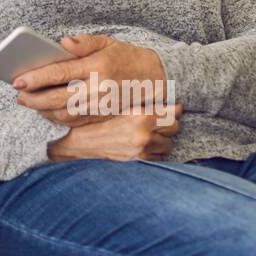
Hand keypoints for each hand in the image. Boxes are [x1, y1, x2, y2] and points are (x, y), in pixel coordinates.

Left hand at [13, 34, 168, 125]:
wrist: (156, 79)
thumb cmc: (126, 57)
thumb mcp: (107, 42)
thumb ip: (83, 42)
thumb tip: (61, 42)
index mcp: (96, 67)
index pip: (59, 74)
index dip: (35, 78)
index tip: (17, 80)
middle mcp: (98, 89)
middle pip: (57, 98)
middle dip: (33, 98)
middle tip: (18, 95)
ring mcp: (100, 106)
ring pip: (64, 114)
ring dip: (42, 110)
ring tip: (28, 102)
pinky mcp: (102, 116)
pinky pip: (75, 121)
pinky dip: (57, 118)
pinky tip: (46, 111)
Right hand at [47, 105, 182, 161]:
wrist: (79, 142)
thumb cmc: (95, 118)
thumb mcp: (116, 101)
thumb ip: (140, 97)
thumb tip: (163, 95)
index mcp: (141, 116)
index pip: (174, 112)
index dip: (175, 109)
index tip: (173, 106)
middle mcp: (145, 134)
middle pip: (175, 127)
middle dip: (170, 123)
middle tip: (161, 118)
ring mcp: (142, 149)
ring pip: (169, 143)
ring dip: (164, 138)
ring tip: (154, 131)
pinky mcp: (139, 160)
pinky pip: (160, 156)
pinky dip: (157, 150)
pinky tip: (147, 143)